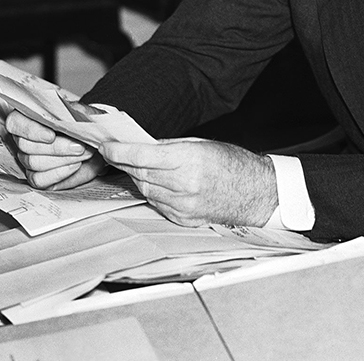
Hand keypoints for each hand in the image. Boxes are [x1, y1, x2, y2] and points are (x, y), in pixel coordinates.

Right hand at [5, 110, 105, 189]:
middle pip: (25, 146)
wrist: (96, 142)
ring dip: (62, 159)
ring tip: (83, 154)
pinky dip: (59, 173)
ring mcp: (28, 159)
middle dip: (56, 147)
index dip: (31, 130)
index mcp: (29, 117)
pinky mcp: (37, 176)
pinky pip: (38, 179)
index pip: (15, 122)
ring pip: (33, 162)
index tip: (51, 136)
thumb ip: (75, 113)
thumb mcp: (82, 114)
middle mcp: (24, 139)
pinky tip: (75, 165)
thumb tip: (73, 118)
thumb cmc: (84, 125)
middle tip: (80, 146)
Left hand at [99, 138, 276, 227]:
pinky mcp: (183, 219)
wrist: (256, 193)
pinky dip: (153, 193)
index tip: (107, 146)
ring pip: (145, 190)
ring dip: (139, 178)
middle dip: (126, 162)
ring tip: (142, 167)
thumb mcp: (201, 144)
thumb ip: (170, 147)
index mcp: (189, 161)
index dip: (119, 152)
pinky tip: (160, 184)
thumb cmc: (233, 164)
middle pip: (140, 174)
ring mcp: (183, 206)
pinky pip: (157, 204)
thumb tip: (143, 147)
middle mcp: (184, 186)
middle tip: (118, 152)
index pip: (141, 157)